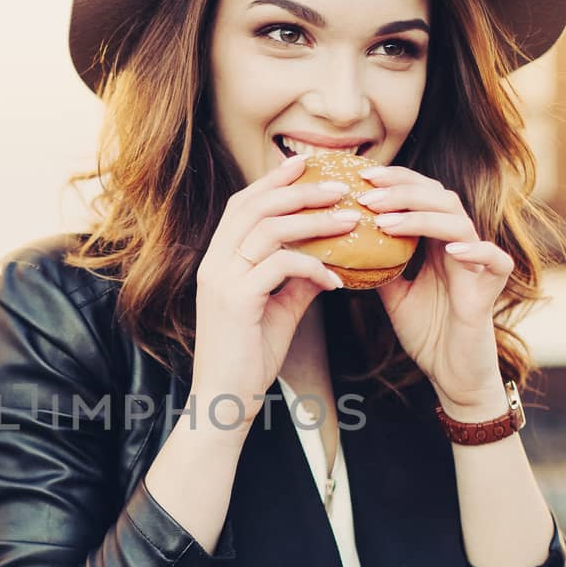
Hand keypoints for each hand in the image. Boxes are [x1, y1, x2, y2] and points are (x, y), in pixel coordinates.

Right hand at [190, 152, 356, 429]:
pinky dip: (314, 266)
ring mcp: (221, 280)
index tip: (307, 164)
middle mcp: (214, 263)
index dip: (274, 181)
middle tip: (341, 186)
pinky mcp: (236, 300)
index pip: (243, 205)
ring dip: (315, 220)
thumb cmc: (249, 359)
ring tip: (351, 219)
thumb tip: (328, 260)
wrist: (225, 402)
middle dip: (299, 189)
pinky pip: (281, 266)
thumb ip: (297, 282)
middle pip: (254, 206)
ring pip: (269, 229)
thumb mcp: (278, 311)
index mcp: (218, 260)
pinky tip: (337, 278)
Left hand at [356, 163, 512, 412]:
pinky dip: (476, 250)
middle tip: (367, 194)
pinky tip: (451, 249)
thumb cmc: (427, 332)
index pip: (421, 195)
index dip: (395, 180)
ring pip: (459, 221)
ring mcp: (478, 263)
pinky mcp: (492, 288)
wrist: (451, 373)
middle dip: (402, 190)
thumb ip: (378, 266)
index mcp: (436, 241)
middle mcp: (460, 244)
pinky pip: (495, 260)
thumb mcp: (392, 294)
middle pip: (439, 197)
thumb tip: (343, 243)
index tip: (361, 177)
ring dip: (421, 217)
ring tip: (385, 221)